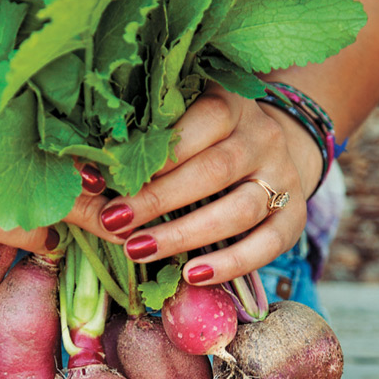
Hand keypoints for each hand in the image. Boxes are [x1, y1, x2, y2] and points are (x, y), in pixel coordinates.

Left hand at [90, 84, 323, 284]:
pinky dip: (230, 263)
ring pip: (239, 209)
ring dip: (184, 234)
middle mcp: (263, 137)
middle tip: (113, 221)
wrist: (272, 148)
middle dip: (158, 199)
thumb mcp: (179, 122)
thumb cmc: (203, 137)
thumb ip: (144, 139)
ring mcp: (283, 177)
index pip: (200, 124)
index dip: (156, 156)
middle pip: (213, 170)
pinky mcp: (294, 217)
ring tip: (138, 249)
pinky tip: (192, 275)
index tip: (111, 179)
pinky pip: (266, 245)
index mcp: (230, 104)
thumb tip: (84, 171)